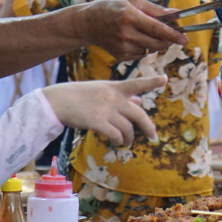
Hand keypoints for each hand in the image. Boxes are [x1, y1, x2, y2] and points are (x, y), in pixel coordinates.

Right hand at [42, 76, 165, 146]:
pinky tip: (116, 142)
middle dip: (148, 127)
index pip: (137, 83)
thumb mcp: (101, 90)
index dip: (152, 81)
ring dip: (129, 138)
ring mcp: (105, 110)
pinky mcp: (97, 122)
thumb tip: (138, 101)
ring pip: (127, 128)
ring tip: (127, 142)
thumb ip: (120, 96)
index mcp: (114, 87)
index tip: (164, 79)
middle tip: (153, 136)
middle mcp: (113, 98)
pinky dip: (118, 140)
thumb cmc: (78, 96)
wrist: (56, 101)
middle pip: (138, 114)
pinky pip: (115, 135)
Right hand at [77, 0, 187, 59]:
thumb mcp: (132, 1)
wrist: (87, 24)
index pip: (156, 28)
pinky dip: (144, 47)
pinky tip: (135, 38)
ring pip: (151, 49)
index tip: (185, 39)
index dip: (173, 34)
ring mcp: (123, 47)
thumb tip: (176, 13)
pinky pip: (142, 54)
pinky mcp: (121, 56)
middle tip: (173, 34)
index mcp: (129, 17)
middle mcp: (126, 34)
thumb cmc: (111, 8)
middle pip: (157, 42)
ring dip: (156, 42)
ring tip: (146, 31)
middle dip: (168, 40)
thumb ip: (155, 8)